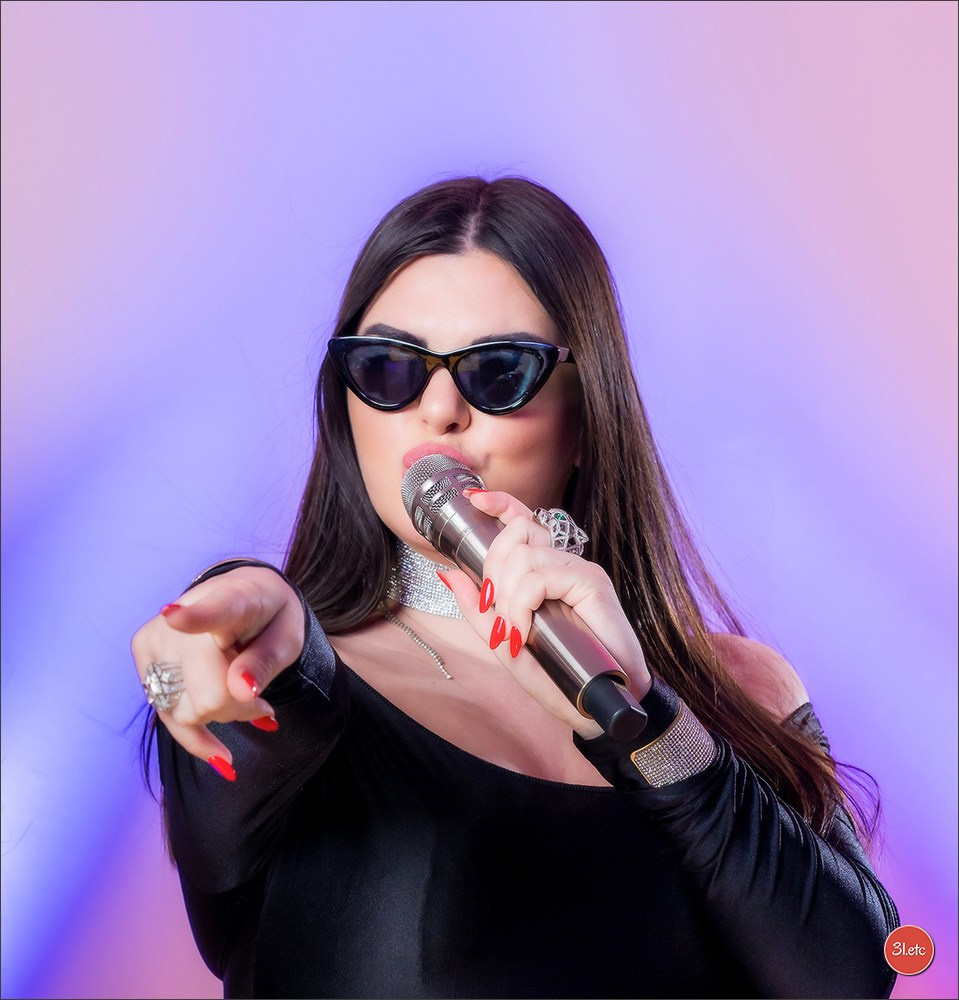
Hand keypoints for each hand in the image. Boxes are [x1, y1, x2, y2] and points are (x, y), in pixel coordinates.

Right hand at [131, 566, 304, 775]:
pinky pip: (168, 716)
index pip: (210, 610)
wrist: (241, 593)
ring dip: (220, 714)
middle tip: (260, 698)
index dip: (192, 617)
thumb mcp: (287, 637)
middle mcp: (181, 618)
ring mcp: (156, 637)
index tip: (174, 617)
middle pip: (208, 694)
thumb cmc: (268, 617)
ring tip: (237, 691)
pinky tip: (222, 755)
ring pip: (185, 712)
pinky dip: (197, 736)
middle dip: (240, 708)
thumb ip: (265, 661)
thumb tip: (241, 691)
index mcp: (229, 600)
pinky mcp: (142, 656)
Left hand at [441, 491, 652, 738]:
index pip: (523, 520)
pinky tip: (525, 628)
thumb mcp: (503, 642)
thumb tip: (447, 573)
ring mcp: (579, 571)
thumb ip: (477, 608)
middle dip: (493, 567)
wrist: (596, 706)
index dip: (500, 504)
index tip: (475, 499)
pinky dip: (523, 602)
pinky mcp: (592, 583)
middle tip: (497, 609)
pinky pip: (542, 575)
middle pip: (519, 530)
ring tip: (515, 629)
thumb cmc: (557, 675)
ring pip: (526, 555)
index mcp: (543, 571)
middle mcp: (563, 563)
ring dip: (508, 596)